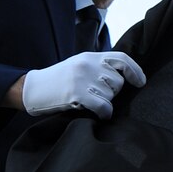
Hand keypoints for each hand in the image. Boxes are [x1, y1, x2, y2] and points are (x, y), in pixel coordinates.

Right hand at [21, 51, 147, 118]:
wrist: (31, 89)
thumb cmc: (57, 80)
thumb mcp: (78, 65)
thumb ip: (98, 67)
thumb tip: (124, 77)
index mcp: (89, 56)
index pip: (121, 59)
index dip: (135, 71)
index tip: (141, 82)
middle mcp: (87, 65)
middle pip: (118, 81)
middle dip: (112, 92)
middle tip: (97, 95)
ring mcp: (81, 79)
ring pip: (111, 95)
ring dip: (105, 102)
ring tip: (89, 101)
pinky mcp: (76, 94)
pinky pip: (103, 105)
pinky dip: (105, 113)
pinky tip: (100, 115)